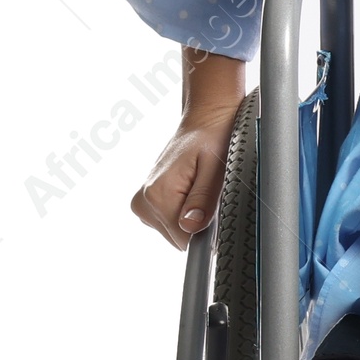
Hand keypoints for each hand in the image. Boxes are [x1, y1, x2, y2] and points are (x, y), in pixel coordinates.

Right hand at [130, 50, 245, 247]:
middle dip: (199, 220)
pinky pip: (172, 222)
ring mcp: (143, 203)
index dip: (205, 230)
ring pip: (176, 232)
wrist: (205, 120)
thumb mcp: (216, 168)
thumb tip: (190, 227)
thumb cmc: (213, 139)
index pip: (183, 239)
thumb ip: (202, 199)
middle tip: (209, 189)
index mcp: (157, 194)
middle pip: (179, 237)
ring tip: (200, 184)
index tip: (215, 208)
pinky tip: (191, 188)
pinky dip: (187, 210)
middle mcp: (144, 201)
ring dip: (193, 214)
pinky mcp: (148, 202)